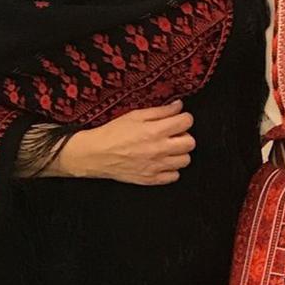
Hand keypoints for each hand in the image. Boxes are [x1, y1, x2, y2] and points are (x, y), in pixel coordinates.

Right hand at [52, 101, 195, 184]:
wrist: (94, 155)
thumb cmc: (113, 132)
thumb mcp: (135, 115)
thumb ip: (160, 111)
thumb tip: (179, 106)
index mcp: (155, 131)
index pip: (187, 122)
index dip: (184, 118)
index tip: (178, 119)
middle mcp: (159, 149)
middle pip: (190, 143)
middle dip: (184, 136)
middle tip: (173, 135)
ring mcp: (156, 166)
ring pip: (185, 160)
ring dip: (179, 153)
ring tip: (167, 149)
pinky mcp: (151, 179)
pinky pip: (174, 176)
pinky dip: (171, 170)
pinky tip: (161, 162)